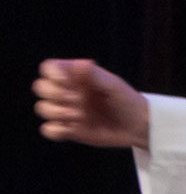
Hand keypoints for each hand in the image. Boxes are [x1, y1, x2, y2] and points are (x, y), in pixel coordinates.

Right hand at [34, 59, 149, 147]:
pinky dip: (55, 130)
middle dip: (54, 93)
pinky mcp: (68, 129)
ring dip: (57, 111)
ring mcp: (66, 111)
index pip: (50, 68)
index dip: (52, 73)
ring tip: (80, 115)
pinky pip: (48, 130)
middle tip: (78, 99)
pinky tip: (73, 129)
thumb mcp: (113, 85)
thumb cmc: (127, 100)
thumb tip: (79, 63)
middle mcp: (67, 92)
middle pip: (40, 87)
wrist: (137, 126)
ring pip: (42, 108)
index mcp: (76, 77)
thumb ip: (94, 75)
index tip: (66, 80)